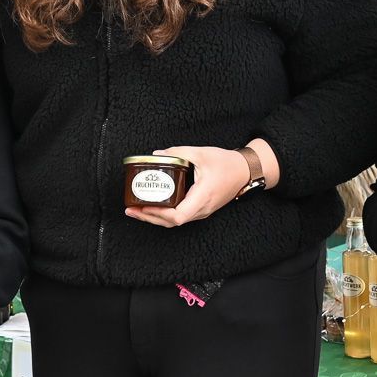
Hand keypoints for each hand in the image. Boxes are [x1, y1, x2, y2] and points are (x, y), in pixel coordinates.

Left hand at [125, 146, 248, 228]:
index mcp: (202, 197)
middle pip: (172, 222)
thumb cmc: (227, 164)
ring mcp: (202, 211)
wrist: (245, 171)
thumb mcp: (200, 153)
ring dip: (155, 217)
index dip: (159, 214)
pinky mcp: (201, 209)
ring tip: (137, 210)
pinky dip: (164, 214)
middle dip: (149, 217)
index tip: (144, 205)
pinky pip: (180, 216)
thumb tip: (156, 154)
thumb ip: (177, 153)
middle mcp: (202, 209)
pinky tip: (153, 206)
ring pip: (175, 222)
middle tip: (131, 209)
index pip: (178, 216)